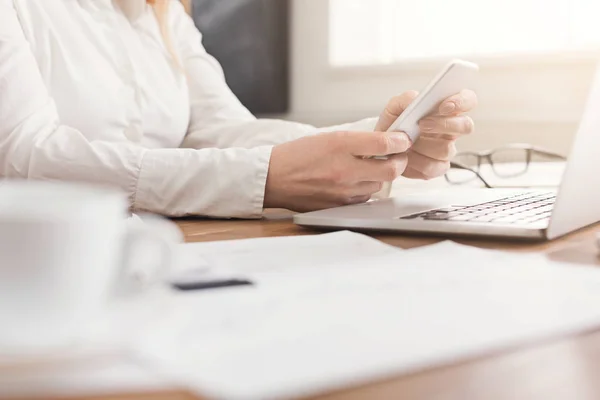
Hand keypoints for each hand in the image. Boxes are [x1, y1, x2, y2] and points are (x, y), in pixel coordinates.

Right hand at [264, 131, 411, 211]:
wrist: (273, 178)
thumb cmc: (298, 155)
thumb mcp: (327, 137)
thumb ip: (356, 141)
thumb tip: (384, 142)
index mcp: (340, 145)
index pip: (383, 142)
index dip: (400, 140)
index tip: (404, 139)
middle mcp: (344, 168)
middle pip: (390, 169)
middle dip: (399, 161)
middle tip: (398, 156)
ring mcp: (343, 190)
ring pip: (378, 185)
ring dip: (380, 176)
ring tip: (370, 168)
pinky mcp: (339, 206)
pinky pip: (364, 199)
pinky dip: (365, 190)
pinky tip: (355, 182)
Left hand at [375, 89, 477, 179]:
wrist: (382, 147)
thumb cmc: (395, 124)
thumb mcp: (395, 107)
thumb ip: (406, 99)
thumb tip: (417, 98)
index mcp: (447, 110)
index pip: (468, 100)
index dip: (462, 101)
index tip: (444, 106)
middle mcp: (452, 129)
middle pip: (466, 126)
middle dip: (444, 125)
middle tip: (421, 124)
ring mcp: (447, 149)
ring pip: (447, 149)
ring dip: (424, 146)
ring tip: (408, 143)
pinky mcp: (438, 167)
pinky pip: (434, 167)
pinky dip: (417, 162)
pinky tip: (406, 157)